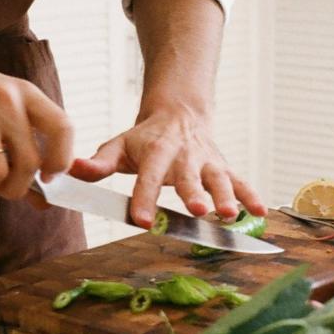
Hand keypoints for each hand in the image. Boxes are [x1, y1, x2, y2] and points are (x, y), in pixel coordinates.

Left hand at [70, 106, 265, 227]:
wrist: (180, 113)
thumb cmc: (145, 137)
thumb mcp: (119, 145)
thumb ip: (99, 162)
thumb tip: (72, 171)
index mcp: (155, 152)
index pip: (148, 177)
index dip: (144, 198)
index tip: (141, 220)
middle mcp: (184, 157)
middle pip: (190, 177)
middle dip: (194, 194)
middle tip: (198, 211)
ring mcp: (208, 162)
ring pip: (220, 179)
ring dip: (227, 197)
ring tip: (230, 215)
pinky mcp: (224, 167)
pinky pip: (241, 182)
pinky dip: (252, 196)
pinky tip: (261, 214)